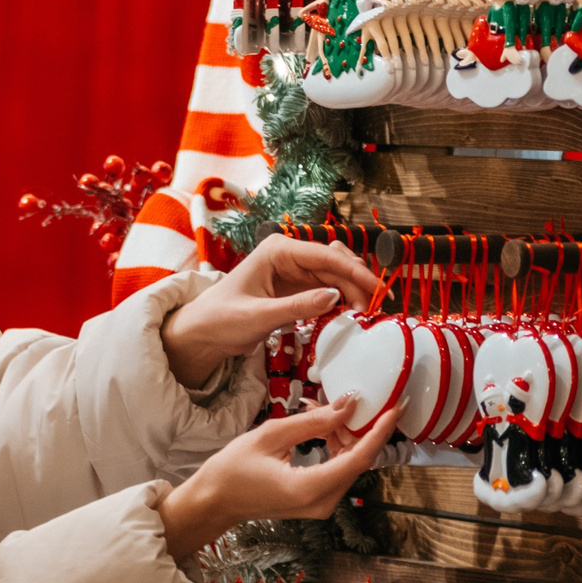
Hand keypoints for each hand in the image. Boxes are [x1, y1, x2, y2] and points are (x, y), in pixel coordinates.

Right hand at [158, 396, 397, 559]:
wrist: (214, 502)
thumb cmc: (232, 470)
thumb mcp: (270, 436)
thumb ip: (313, 421)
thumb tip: (348, 405)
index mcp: (310, 488)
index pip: (359, 456)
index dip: (380, 429)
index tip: (396, 406)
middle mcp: (323, 502)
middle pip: (358, 460)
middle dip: (360, 426)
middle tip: (356, 397)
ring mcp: (321, 505)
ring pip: (349, 464)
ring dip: (344, 434)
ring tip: (324, 409)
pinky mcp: (317, 501)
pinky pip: (338, 470)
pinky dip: (335, 446)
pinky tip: (320, 427)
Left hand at [160, 233, 377, 387]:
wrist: (203, 332)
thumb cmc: (222, 319)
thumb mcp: (259, 316)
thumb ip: (296, 307)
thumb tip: (335, 297)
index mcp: (278, 250)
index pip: (326, 256)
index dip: (355, 271)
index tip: (378, 290)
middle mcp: (289, 255)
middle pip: (336, 264)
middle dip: (357, 283)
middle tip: (374, 310)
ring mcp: (294, 271)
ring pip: (336, 276)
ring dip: (353, 292)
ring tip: (365, 315)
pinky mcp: (296, 288)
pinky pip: (328, 289)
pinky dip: (342, 300)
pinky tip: (352, 314)